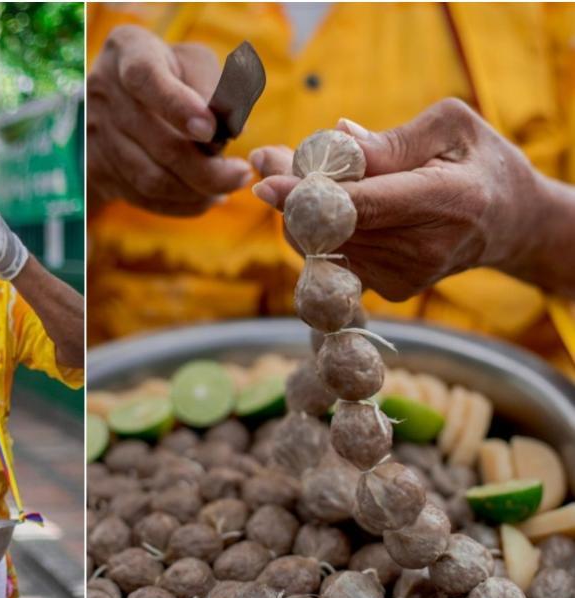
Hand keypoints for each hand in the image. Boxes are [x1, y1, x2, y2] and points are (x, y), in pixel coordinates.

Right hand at [87, 25, 253, 214]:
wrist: (115, 99)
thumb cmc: (168, 73)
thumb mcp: (193, 62)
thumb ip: (215, 87)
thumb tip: (230, 130)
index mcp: (128, 51)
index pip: (146, 79)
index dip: (178, 106)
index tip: (211, 130)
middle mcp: (103, 92)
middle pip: (158, 142)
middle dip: (207, 167)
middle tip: (240, 174)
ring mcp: (95, 134)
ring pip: (151, 179)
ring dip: (197, 191)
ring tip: (228, 187)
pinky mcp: (96, 169)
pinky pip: (143, 198)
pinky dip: (180, 204)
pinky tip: (205, 197)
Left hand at [251, 98, 545, 300]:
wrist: (512, 223)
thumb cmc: (479, 162)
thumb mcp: (451, 128)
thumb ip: (391, 139)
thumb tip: (338, 138)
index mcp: (447, 199)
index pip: (361, 205)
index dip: (308, 196)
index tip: (265, 182)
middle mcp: (425, 248)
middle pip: (332, 226)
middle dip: (294, 192)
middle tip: (268, 159)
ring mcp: (407, 277)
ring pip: (325, 243)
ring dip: (303, 209)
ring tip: (307, 174)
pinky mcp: (392, 289)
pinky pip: (336, 256)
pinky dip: (322, 228)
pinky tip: (333, 204)